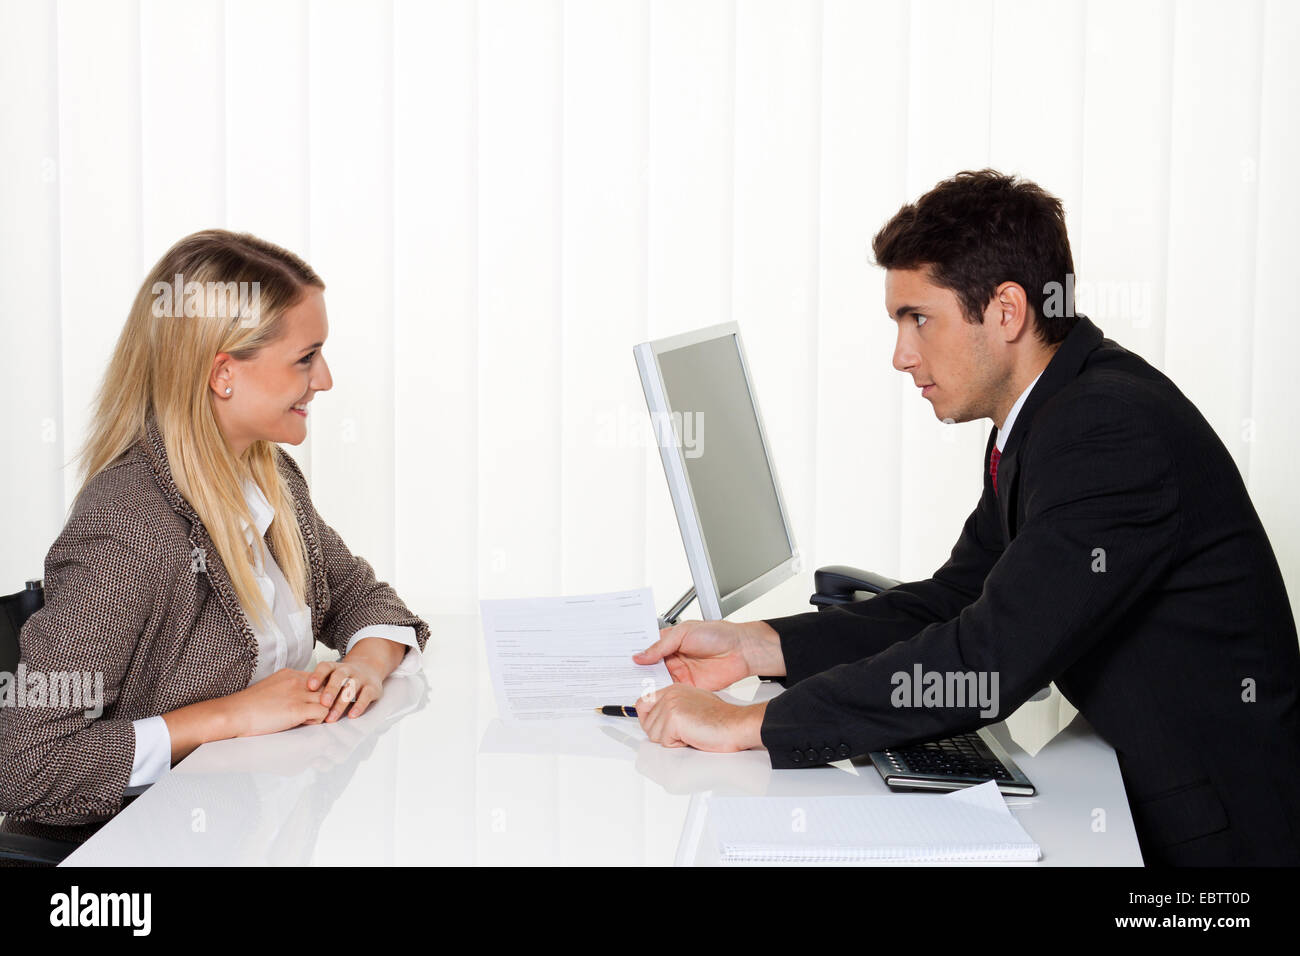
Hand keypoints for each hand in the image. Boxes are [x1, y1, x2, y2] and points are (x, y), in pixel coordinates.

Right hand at [228, 668, 329, 737]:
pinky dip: (318, 720)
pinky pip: (323, 712)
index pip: (319, 678)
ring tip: (308, 718)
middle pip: (326, 686)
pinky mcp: (297, 709)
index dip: (318, 691)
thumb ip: (288, 688)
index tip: (311, 702)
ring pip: (328, 699)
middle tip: (314, 711)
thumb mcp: (272, 688)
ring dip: (322, 710)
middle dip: (325, 700)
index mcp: (290, 674)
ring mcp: (298, 694)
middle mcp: (297, 680)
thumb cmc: (249, 706)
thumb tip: (298, 697)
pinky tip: (303, 722)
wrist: (235, 714)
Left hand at [307, 657, 385, 721]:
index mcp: (335, 667)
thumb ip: (318, 685)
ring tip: (331, 717)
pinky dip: (359, 706)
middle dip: (331, 690)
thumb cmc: (343, 678)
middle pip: (339, 677)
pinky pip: (366, 696)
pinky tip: (352, 715)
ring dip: (341, 704)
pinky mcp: (373, 687)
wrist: (369, 668)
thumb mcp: (331, 676)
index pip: (325, 667)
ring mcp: (361, 678)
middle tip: (323, 703)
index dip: (318, 676)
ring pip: (351, 688)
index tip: (310, 686)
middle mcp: (348, 670)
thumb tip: (297, 700)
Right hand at [633, 619, 783, 689]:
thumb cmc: (718, 634)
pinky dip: (661, 694)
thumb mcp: (684, 633)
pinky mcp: (688, 687)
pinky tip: (650, 694)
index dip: (634, 654)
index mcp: (669, 642)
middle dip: (635, 671)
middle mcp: (672, 658)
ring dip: (646, 684)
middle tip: (619, 675)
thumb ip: (661, 645)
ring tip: (630, 686)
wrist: (741, 650)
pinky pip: (670, 692)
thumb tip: (640, 655)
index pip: (646, 649)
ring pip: (657, 681)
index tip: (618, 659)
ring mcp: (680, 673)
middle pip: (649, 667)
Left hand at [635, 684, 766, 751]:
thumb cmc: (720, 719)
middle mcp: (670, 694)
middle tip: (684, 732)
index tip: (654, 727)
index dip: (647, 719)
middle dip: (663, 734)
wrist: (735, 724)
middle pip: (646, 723)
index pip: (642, 703)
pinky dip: (678, 745)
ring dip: (671, 740)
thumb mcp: (693, 705)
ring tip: (690, 733)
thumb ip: (674, 707)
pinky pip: (664, 742)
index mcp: (673, 689)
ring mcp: (670, 705)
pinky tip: (692, 737)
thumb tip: (658, 720)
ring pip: (654, 735)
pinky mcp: (674, 718)